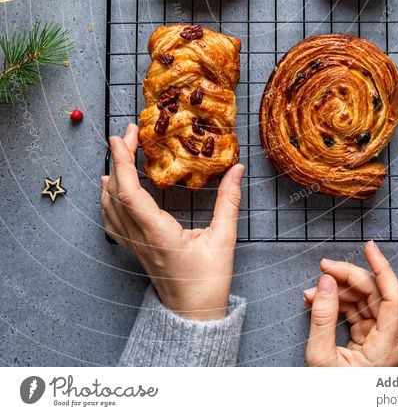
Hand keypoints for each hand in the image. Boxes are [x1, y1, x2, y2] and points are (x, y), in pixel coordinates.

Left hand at [101, 123, 244, 320]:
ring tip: (120, 152)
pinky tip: (112, 188)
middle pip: (115, 193)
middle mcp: (140, 238)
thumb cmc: (208, 283)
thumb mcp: (224, 240)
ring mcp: (134, 245)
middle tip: (128, 134)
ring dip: (112, 176)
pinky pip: (112, 221)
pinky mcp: (135, 249)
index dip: (123, 161)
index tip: (123, 137)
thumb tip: (237, 169)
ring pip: (109, 207)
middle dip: (118, 159)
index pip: (129, 192)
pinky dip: (109, 198)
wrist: (193, 317)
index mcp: (158, 233)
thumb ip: (228, 201)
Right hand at [304, 241, 397, 366]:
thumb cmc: (335, 400)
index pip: (395, 296)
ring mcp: (386, 347)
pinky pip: (361, 318)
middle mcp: (394, 345)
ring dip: (340, 293)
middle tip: (323, 268)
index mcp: (389, 349)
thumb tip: (326, 282)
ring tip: (313, 292)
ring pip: (368, 305)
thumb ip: (323, 317)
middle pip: (377, 296)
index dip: (383, 267)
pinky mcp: (376, 349)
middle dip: (348, 278)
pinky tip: (321, 302)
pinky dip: (341, 307)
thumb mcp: (321, 359)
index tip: (369, 247)